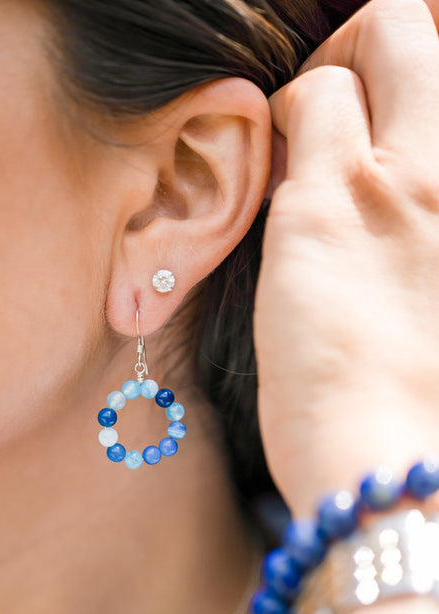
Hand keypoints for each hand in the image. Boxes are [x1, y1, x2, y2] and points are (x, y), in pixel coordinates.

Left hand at [254, 0, 438, 514]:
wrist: (404, 478)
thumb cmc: (431, 418)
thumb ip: (429, 235)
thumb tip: (410, 215)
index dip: (421, 75)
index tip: (398, 109)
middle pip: (413, 24)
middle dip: (379, 41)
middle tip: (355, 97)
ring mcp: (403, 179)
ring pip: (361, 44)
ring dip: (326, 81)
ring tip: (310, 148)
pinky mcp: (322, 212)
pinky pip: (295, 111)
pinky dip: (280, 130)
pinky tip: (280, 189)